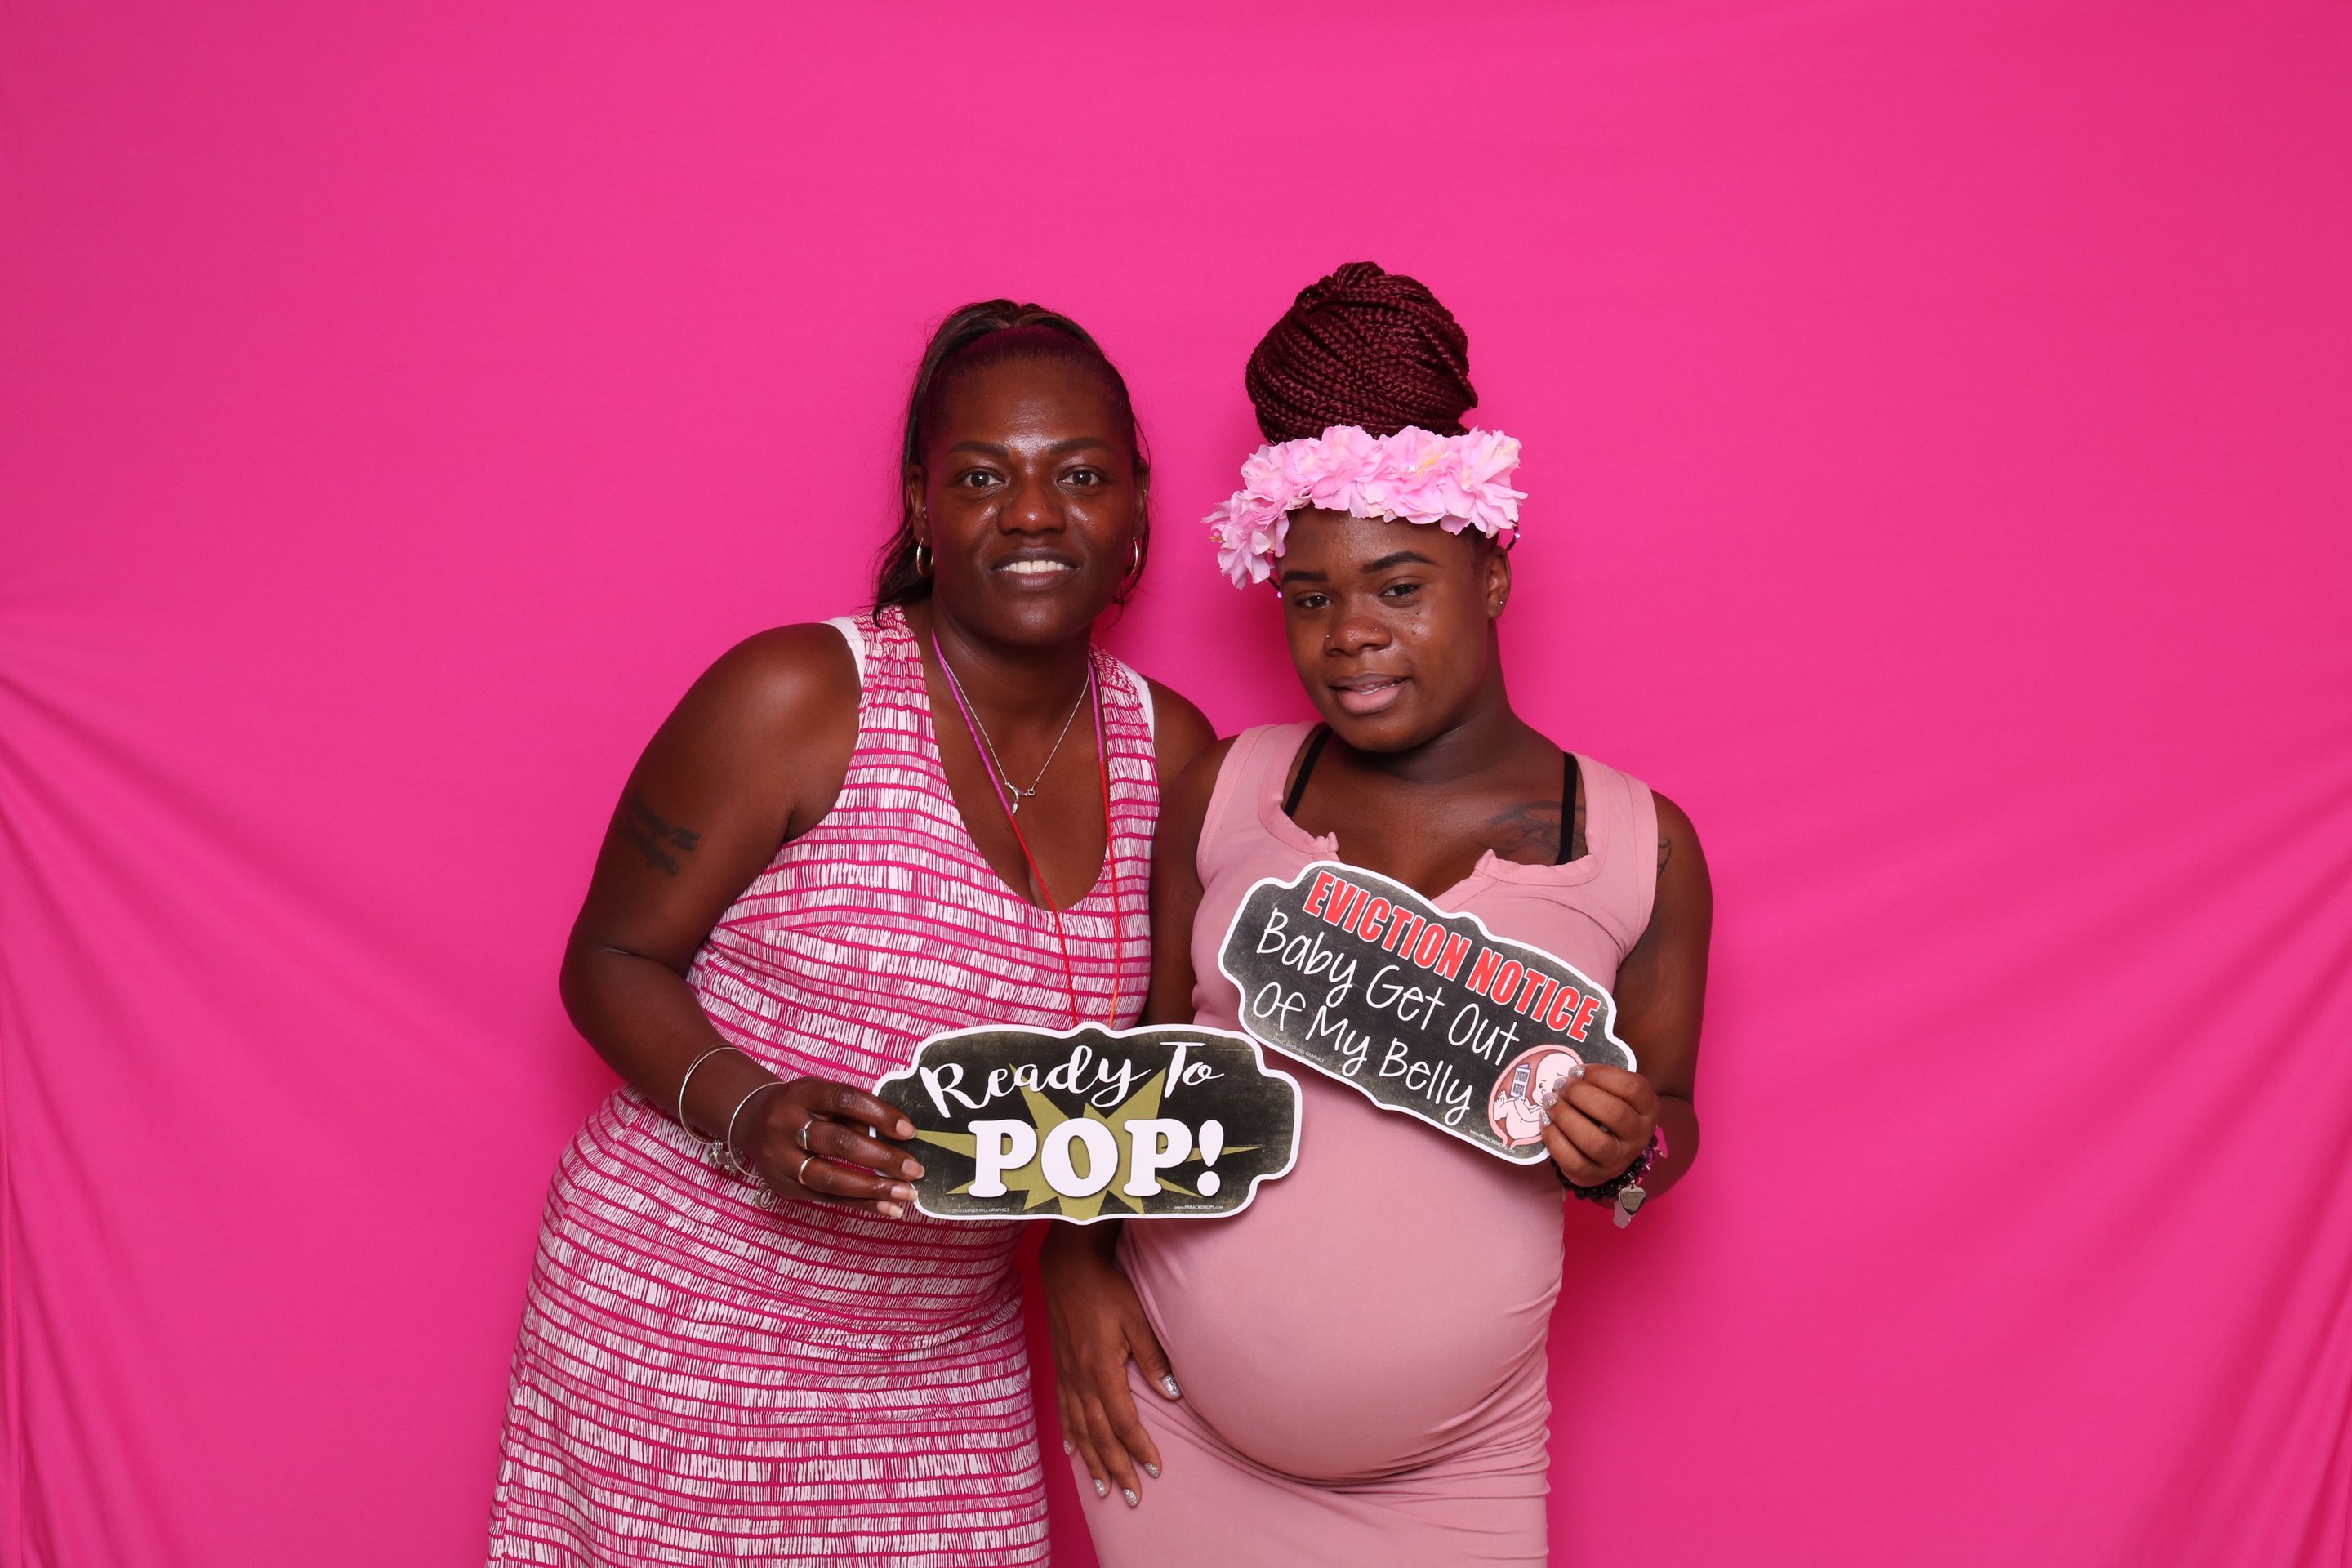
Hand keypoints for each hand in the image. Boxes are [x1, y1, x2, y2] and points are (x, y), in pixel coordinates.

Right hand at [736, 1076, 923, 1218]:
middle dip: (882, 1158)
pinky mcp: (783, 1186)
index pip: (844, 1100)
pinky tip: (888, 1208)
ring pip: (831, 1178)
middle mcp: (786, 1126)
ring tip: (907, 1194)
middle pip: (838, 1143)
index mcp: (801, 1094)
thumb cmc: (801, 1106)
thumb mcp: (822, 1095)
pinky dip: (860, 1204)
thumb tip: (896, 1137)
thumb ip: (854, 1112)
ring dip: (873, 1189)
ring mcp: (781, 1159)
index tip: (909, 1131)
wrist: (751, 1120)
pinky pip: (826, 1199)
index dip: (879, 1114)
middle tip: (915, 1169)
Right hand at [1041, 1222, 1178, 1508]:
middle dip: (1115, 1468)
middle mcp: (1080, 1380)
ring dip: (1092, 1461)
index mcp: (1101, 1371)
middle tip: (1130, 1497)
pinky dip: (1069, 1435)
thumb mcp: (1138, 1320)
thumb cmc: (1108, 1289)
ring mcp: (1066, 1376)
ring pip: (1079, 1430)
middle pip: (1099, 1435)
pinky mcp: (1060, 1368)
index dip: (1138, 1448)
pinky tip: (1072, 1451)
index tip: (1154, 1470)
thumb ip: (1154, 1359)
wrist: (1068, 1267)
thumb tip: (1173, 1396)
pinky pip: (1063, 1411)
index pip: (1123, 1422)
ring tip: (1103, 1488)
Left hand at [1542, 1063, 1659, 1185]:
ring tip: (1550, 1101)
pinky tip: (1546, 1122)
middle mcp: (1639, 1136)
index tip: (1576, 1070)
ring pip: (1596, 1142)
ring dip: (1567, 1117)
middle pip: (1615, 1114)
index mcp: (1648, 1109)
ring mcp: (1619, 1159)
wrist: (1611, 1148)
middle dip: (1581, 1095)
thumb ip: (1598, 1080)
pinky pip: (1574, 1162)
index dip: (1601, 1075)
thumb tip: (1569, 1073)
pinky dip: (1555, 1140)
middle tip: (1560, 1085)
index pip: (1633, 1088)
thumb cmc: (1608, 1109)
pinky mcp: (1596, 1175)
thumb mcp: (1615, 1091)